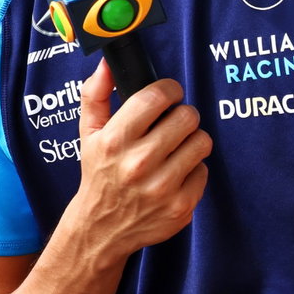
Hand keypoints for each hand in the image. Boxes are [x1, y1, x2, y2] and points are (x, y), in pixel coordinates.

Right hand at [71, 59, 211, 256]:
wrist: (101, 229)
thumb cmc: (99, 174)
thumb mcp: (89, 134)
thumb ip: (95, 94)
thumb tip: (107, 63)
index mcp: (115, 140)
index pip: (157, 96)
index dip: (169, 90)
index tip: (169, 95)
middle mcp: (138, 163)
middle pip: (188, 116)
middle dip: (182, 116)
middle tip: (172, 125)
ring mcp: (161, 188)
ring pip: (202, 141)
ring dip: (192, 141)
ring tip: (175, 149)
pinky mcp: (180, 207)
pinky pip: (204, 171)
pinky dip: (193, 171)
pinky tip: (175, 175)